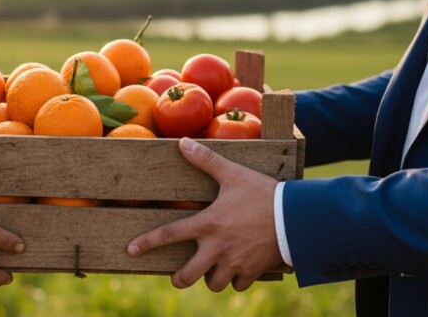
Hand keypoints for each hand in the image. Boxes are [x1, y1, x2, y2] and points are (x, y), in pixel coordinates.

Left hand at [127, 138, 282, 291]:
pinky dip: (235, 279)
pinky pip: (237, 284)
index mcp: (207, 224)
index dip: (147, 243)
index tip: (131, 250)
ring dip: (210, 278)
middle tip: (179, 276)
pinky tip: (238, 269)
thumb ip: (206, 161)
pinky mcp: (252, 271)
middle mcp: (217, 248)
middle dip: (179, 279)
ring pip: (213, 284)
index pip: (169, 234)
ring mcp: (234, 263)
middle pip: (187, 276)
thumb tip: (182, 143)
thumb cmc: (263, 193)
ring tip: (213, 268)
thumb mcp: (233, 174)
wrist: (296, 217)